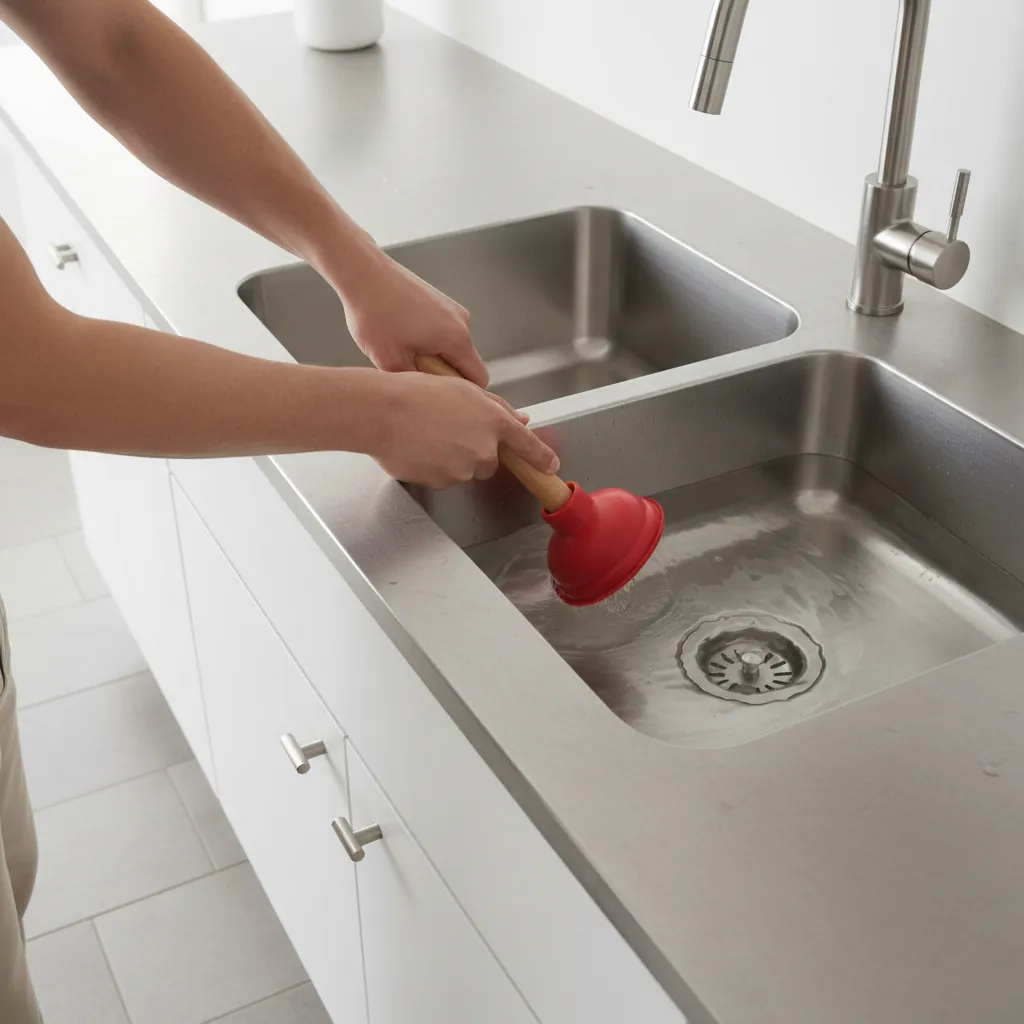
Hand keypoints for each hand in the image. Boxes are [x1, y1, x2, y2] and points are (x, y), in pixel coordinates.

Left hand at [339, 251, 488, 387]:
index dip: (464, 396)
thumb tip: (427, 397)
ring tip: (402, 351)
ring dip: (434, 357)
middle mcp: (462, 322)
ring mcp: (452, 309)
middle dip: (443, 375)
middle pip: (466, 364)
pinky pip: (444, 332)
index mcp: (456, 338)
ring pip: (453, 348)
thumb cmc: (373, 313)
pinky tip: (401, 335)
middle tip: (411, 374)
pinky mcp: (441, 301)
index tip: (439, 399)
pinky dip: (428, 341)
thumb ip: (416, 385)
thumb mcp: (389, 361)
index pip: (479, 380)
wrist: (362, 272)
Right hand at [371, 372, 558, 489]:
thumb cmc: (416, 393)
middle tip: (449, 431)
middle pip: (489, 460)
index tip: (550, 466)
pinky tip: (417, 448)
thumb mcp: (463, 389)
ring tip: (427, 436)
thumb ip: (497, 407)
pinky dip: (434, 467)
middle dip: (475, 450)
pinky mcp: (442, 484)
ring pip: (464, 470)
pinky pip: (443, 479)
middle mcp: (483, 449)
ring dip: (452, 458)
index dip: (540, 457)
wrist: (382, 412)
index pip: (527, 445)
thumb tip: (521, 418)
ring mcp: (463, 469)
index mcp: (493, 422)